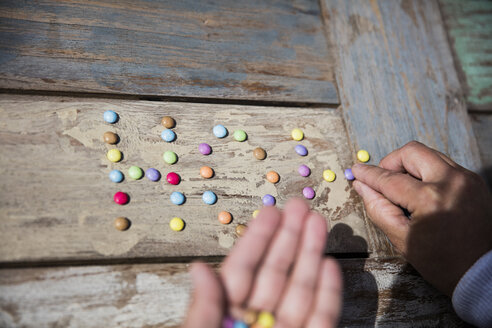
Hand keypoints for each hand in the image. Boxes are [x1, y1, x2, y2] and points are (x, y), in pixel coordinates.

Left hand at [183, 198, 342, 327]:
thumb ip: (204, 309)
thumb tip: (197, 268)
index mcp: (227, 315)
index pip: (243, 271)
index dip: (257, 239)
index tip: (270, 211)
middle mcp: (257, 321)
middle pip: (275, 273)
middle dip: (289, 237)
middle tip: (299, 205)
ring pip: (300, 290)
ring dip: (310, 254)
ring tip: (317, 222)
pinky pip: (321, 319)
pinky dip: (328, 293)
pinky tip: (329, 264)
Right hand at [352, 141, 491, 295]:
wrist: (478, 271)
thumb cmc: (441, 261)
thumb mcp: (401, 238)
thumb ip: (378, 208)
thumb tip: (362, 185)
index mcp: (431, 200)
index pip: (390, 179)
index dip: (369, 174)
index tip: (356, 170)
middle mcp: (451, 182)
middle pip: (411, 152)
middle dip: (391, 162)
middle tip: (383, 179)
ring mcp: (466, 179)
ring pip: (428, 154)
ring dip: (410, 166)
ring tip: (403, 188)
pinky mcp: (473, 181)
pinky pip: (443, 165)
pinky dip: (427, 172)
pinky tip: (422, 191)